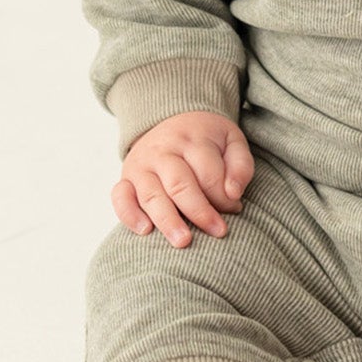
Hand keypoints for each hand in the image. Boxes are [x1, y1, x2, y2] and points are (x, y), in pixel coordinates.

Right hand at [112, 111, 254, 248]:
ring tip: (184, 241)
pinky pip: (120, 197)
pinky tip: (145, 230)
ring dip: (167, 220)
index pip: (208, 174)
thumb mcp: (231, 141)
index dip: (223, 196)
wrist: (171, 120)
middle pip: (179, 185)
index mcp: (192, 139)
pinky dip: (129, 214)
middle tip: (218, 231)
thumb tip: (233, 194)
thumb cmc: (207, 139)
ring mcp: (141, 165)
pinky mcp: (125, 178)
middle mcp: (163, 151)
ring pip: (151, 195)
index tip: (234, 209)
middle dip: (199, 212)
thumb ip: (240, 166)